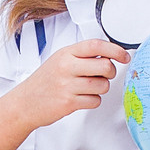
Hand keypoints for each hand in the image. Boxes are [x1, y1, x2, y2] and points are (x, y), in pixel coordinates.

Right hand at [14, 38, 129, 127]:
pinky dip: (93, 101)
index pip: (96, 46)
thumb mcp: (59, 60)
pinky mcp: (69, 103)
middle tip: (104, 75)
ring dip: (101, 88)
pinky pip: (95, 101)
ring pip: (102, 86)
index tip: (124, 56)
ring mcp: (67, 86)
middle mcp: (66, 67)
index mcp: (65, 53)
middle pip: (105, 67)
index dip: (115, 50)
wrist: (25, 103)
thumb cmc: (44, 82)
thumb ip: (81, 56)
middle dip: (110, 72)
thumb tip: (109, 55)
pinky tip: (81, 98)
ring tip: (88, 88)